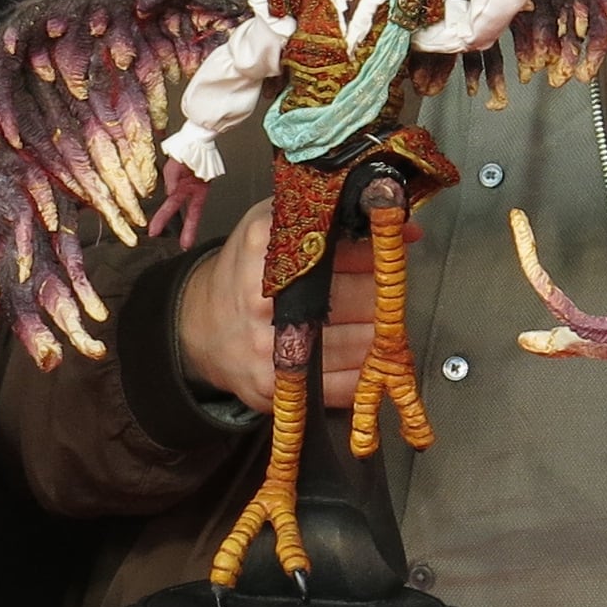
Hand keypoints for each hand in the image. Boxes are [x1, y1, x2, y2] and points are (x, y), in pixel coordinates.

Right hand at [176, 206, 376, 410]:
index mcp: (266, 249)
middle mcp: (266, 301)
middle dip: (380, 294)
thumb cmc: (245, 275)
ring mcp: (270, 349)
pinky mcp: (276, 388)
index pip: (353, 249)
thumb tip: (405, 230)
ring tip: (359, 319)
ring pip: (364, 342)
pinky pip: (348, 383)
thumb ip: (333, 217)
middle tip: (372, 289)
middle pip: (364, 299)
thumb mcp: (273, 225)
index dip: (379, 252)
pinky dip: (362, 369)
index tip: (389, 250)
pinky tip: (352, 353)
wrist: (200, 328)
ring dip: (376, 332)